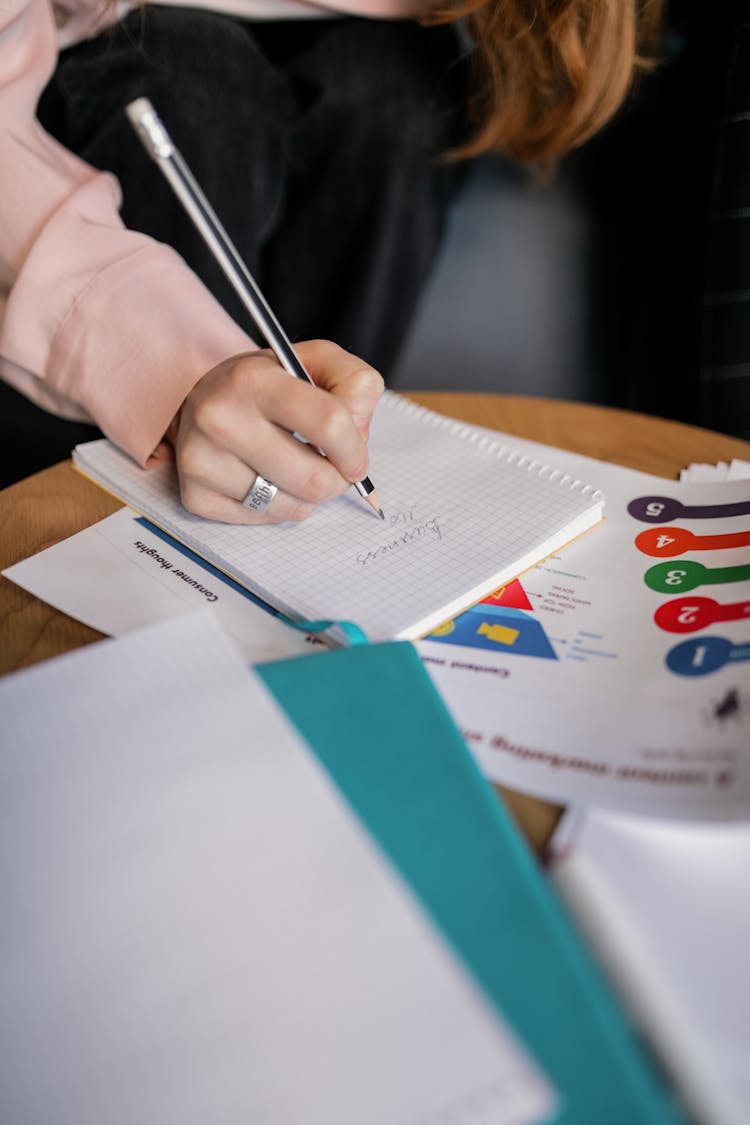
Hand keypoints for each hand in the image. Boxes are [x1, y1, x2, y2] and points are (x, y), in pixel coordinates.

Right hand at [166, 340, 383, 523]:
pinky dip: (278, 507)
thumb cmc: (267, 385)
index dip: (355, 449)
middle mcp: (219, 417)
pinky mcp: (196, 496)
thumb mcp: (314, 362)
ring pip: (292, 507)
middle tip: (331, 469)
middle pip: (314, 479)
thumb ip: (355, 383)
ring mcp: (201, 460)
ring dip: (308, 496)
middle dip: (336, 481)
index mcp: (252, 378)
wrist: (205, 402)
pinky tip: (267, 480)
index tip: (356, 458)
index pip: (329, 423)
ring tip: (295, 468)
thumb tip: (359, 433)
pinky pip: (265, 520)